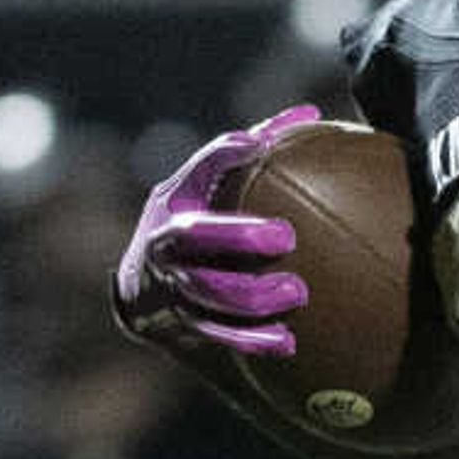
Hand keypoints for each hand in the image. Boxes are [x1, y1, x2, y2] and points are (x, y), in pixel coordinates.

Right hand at [114, 103, 319, 360]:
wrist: (147, 288)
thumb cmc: (195, 221)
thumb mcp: (209, 184)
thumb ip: (252, 151)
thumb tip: (311, 115)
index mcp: (176, 201)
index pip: (195, 170)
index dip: (221, 155)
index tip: (257, 147)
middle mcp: (165, 241)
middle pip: (193, 237)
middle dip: (237, 236)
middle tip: (286, 236)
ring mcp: (172, 284)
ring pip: (206, 292)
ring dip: (252, 296)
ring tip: (297, 291)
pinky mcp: (184, 324)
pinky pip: (216, 335)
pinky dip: (251, 340)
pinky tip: (287, 342)